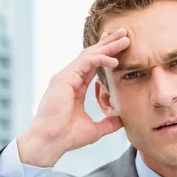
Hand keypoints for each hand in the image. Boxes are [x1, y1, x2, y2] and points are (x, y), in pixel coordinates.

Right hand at [17, 28, 129, 166]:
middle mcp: (69, 79)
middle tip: (125, 34)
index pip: (93, 66)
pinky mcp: (64, 78)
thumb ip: (108, 123)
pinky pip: (85, 62)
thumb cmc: (67, 137)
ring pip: (89, 54)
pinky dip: (101, 58)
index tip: (122, 48)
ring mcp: (65, 77)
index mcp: (75, 88)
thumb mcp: (95, 130)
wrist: (51, 142)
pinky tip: (114, 60)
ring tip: (124, 38)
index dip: (107, 55)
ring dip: (108, 46)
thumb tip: (122, 120)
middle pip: (92, 55)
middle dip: (109, 43)